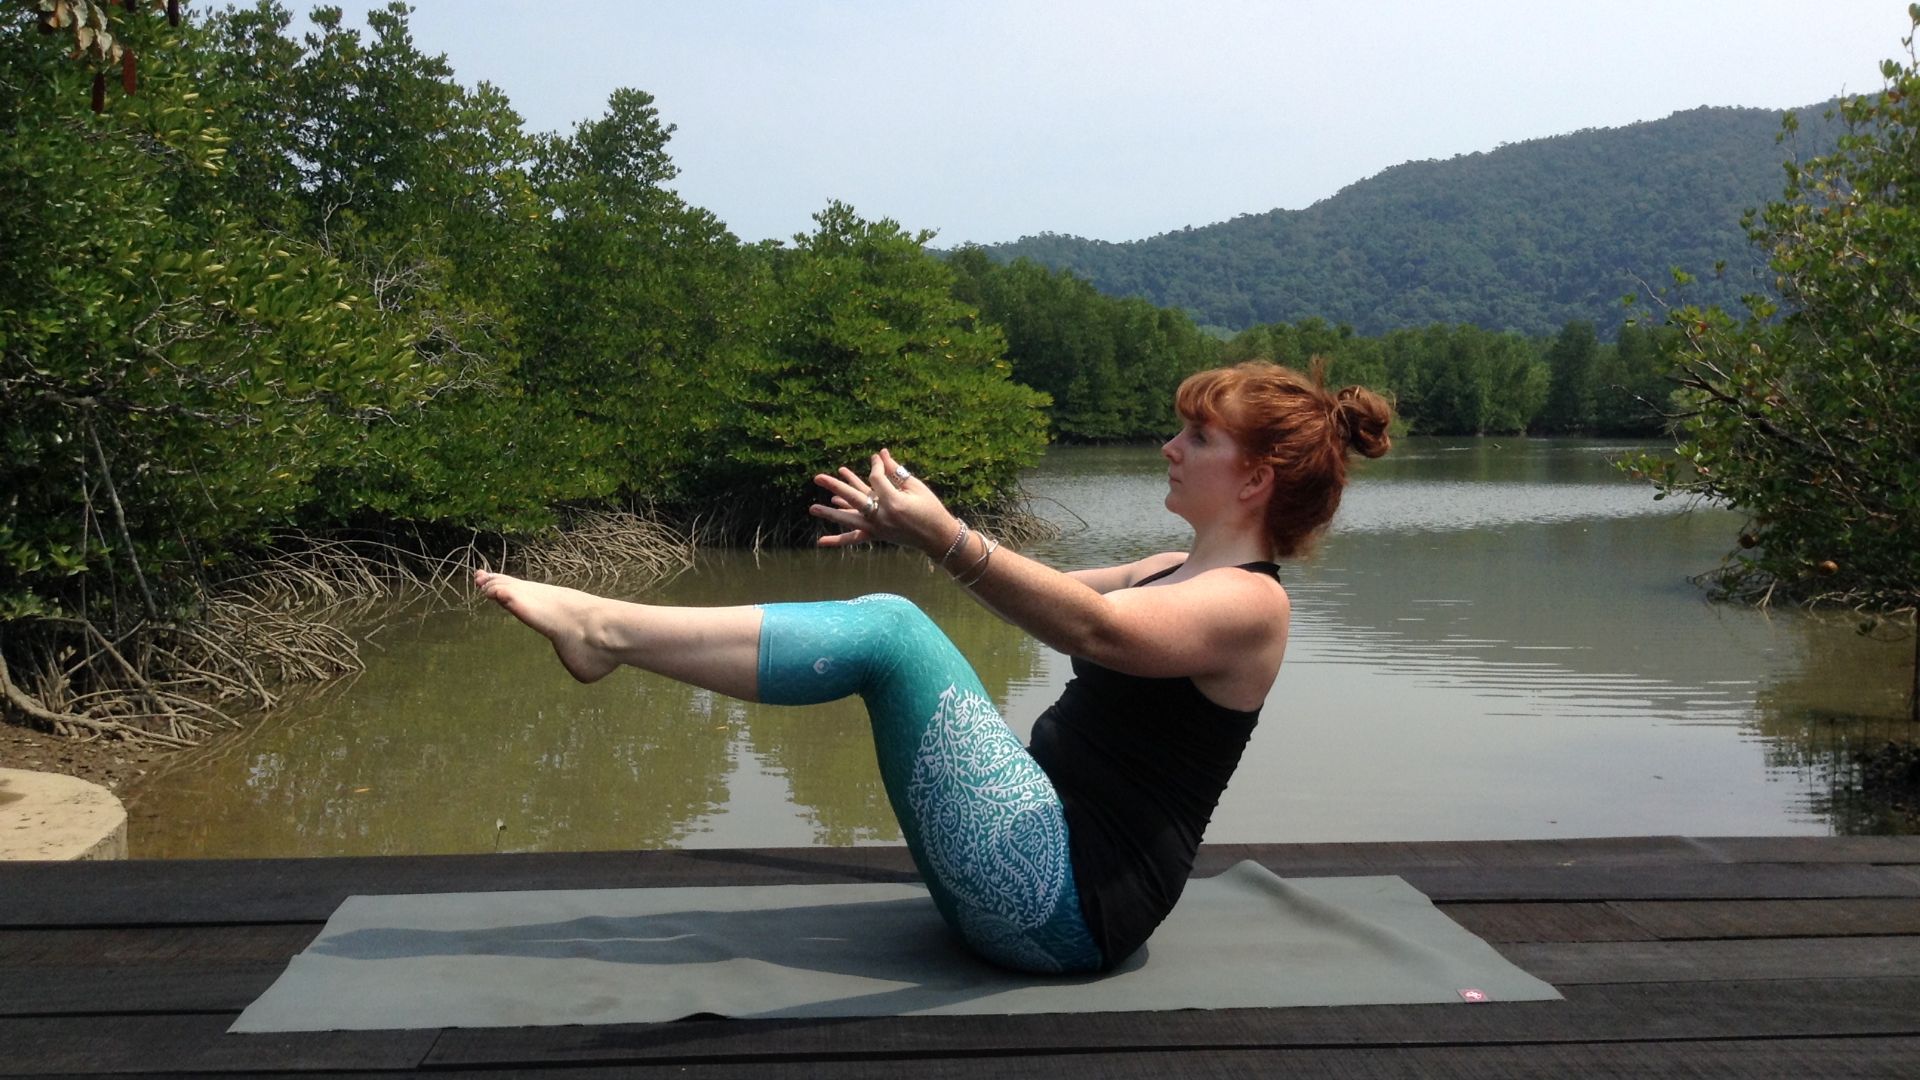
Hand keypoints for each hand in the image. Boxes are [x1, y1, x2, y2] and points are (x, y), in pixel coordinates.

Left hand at [810, 448, 955, 552]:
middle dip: (835, 486)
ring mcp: (877, 528)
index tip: (876, 459)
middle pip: (854, 498)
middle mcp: (881, 516)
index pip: (876, 479)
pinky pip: (854, 538)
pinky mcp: (876, 535)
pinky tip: (820, 542)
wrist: (937, 536)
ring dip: (830, 514)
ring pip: (849, 520)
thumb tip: (881, 454)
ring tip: (811, 508)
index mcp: (893, 502)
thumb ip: (896, 471)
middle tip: (817, 477)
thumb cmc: (930, 509)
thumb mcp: (916, 487)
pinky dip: (837, 540)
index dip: (876, 467)